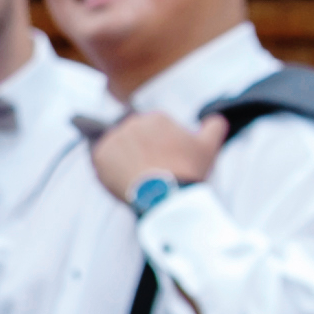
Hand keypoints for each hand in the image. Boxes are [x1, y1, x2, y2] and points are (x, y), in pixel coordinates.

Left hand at [90, 111, 228, 207]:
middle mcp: (131, 123)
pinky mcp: (99, 155)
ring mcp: (113, 138)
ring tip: (138, 177)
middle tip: (151, 172)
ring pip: (117, 148)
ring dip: (124, 159)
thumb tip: (215, 119)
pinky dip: (108, 168)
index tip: (164, 163)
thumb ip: (214, 126)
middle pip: (134, 138)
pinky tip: (123, 179)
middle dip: (141, 152)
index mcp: (156, 118)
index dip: (158, 149)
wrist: (166, 195)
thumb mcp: (209, 146)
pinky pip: (100, 159)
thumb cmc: (188, 171)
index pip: (153, 131)